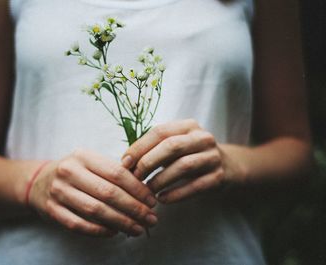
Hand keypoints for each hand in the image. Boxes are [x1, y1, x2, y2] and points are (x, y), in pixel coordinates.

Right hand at [27, 149, 156, 236]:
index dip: (138, 189)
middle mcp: (69, 172)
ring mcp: (58, 192)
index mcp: (83, 156)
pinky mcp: (52, 211)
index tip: (152, 201)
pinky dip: (101, 231)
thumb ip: (114, 172)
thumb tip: (146, 191)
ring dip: (121, 222)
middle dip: (134, 208)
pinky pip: (80, 225)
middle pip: (108, 193)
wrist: (38, 182)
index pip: (117, 173)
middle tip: (151, 219)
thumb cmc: (75, 172)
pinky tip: (115, 232)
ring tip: (138, 229)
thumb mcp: (91, 163)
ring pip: (96, 211)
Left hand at [122, 119, 244, 203]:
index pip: (159, 131)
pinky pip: (194, 187)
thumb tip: (126, 163)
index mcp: (188, 126)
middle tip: (135, 177)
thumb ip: (154, 149)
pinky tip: (162, 199)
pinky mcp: (218, 177)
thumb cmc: (191, 155)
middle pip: (171, 146)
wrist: (229, 166)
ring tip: (147, 190)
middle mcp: (202, 138)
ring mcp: (213, 157)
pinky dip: (176, 194)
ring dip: (161, 180)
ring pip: (183, 166)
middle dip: (149, 162)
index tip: (125, 162)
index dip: (139, 147)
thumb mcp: (176, 145)